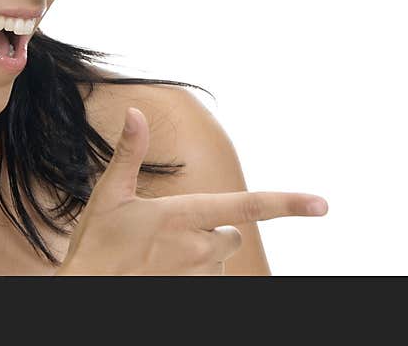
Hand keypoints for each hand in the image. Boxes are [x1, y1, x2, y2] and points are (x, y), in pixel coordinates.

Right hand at [56, 107, 327, 274]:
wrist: (85, 292)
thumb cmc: (95, 246)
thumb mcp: (109, 194)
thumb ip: (129, 152)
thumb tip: (134, 110)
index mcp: (183, 215)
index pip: (248, 206)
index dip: (288, 203)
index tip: (322, 204)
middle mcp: (199, 248)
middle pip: (230, 234)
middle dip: (212, 230)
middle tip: (170, 233)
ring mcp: (198, 277)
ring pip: (216, 259)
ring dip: (198, 255)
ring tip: (157, 257)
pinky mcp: (193, 296)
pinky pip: (206, 282)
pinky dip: (191, 275)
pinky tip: (160, 273)